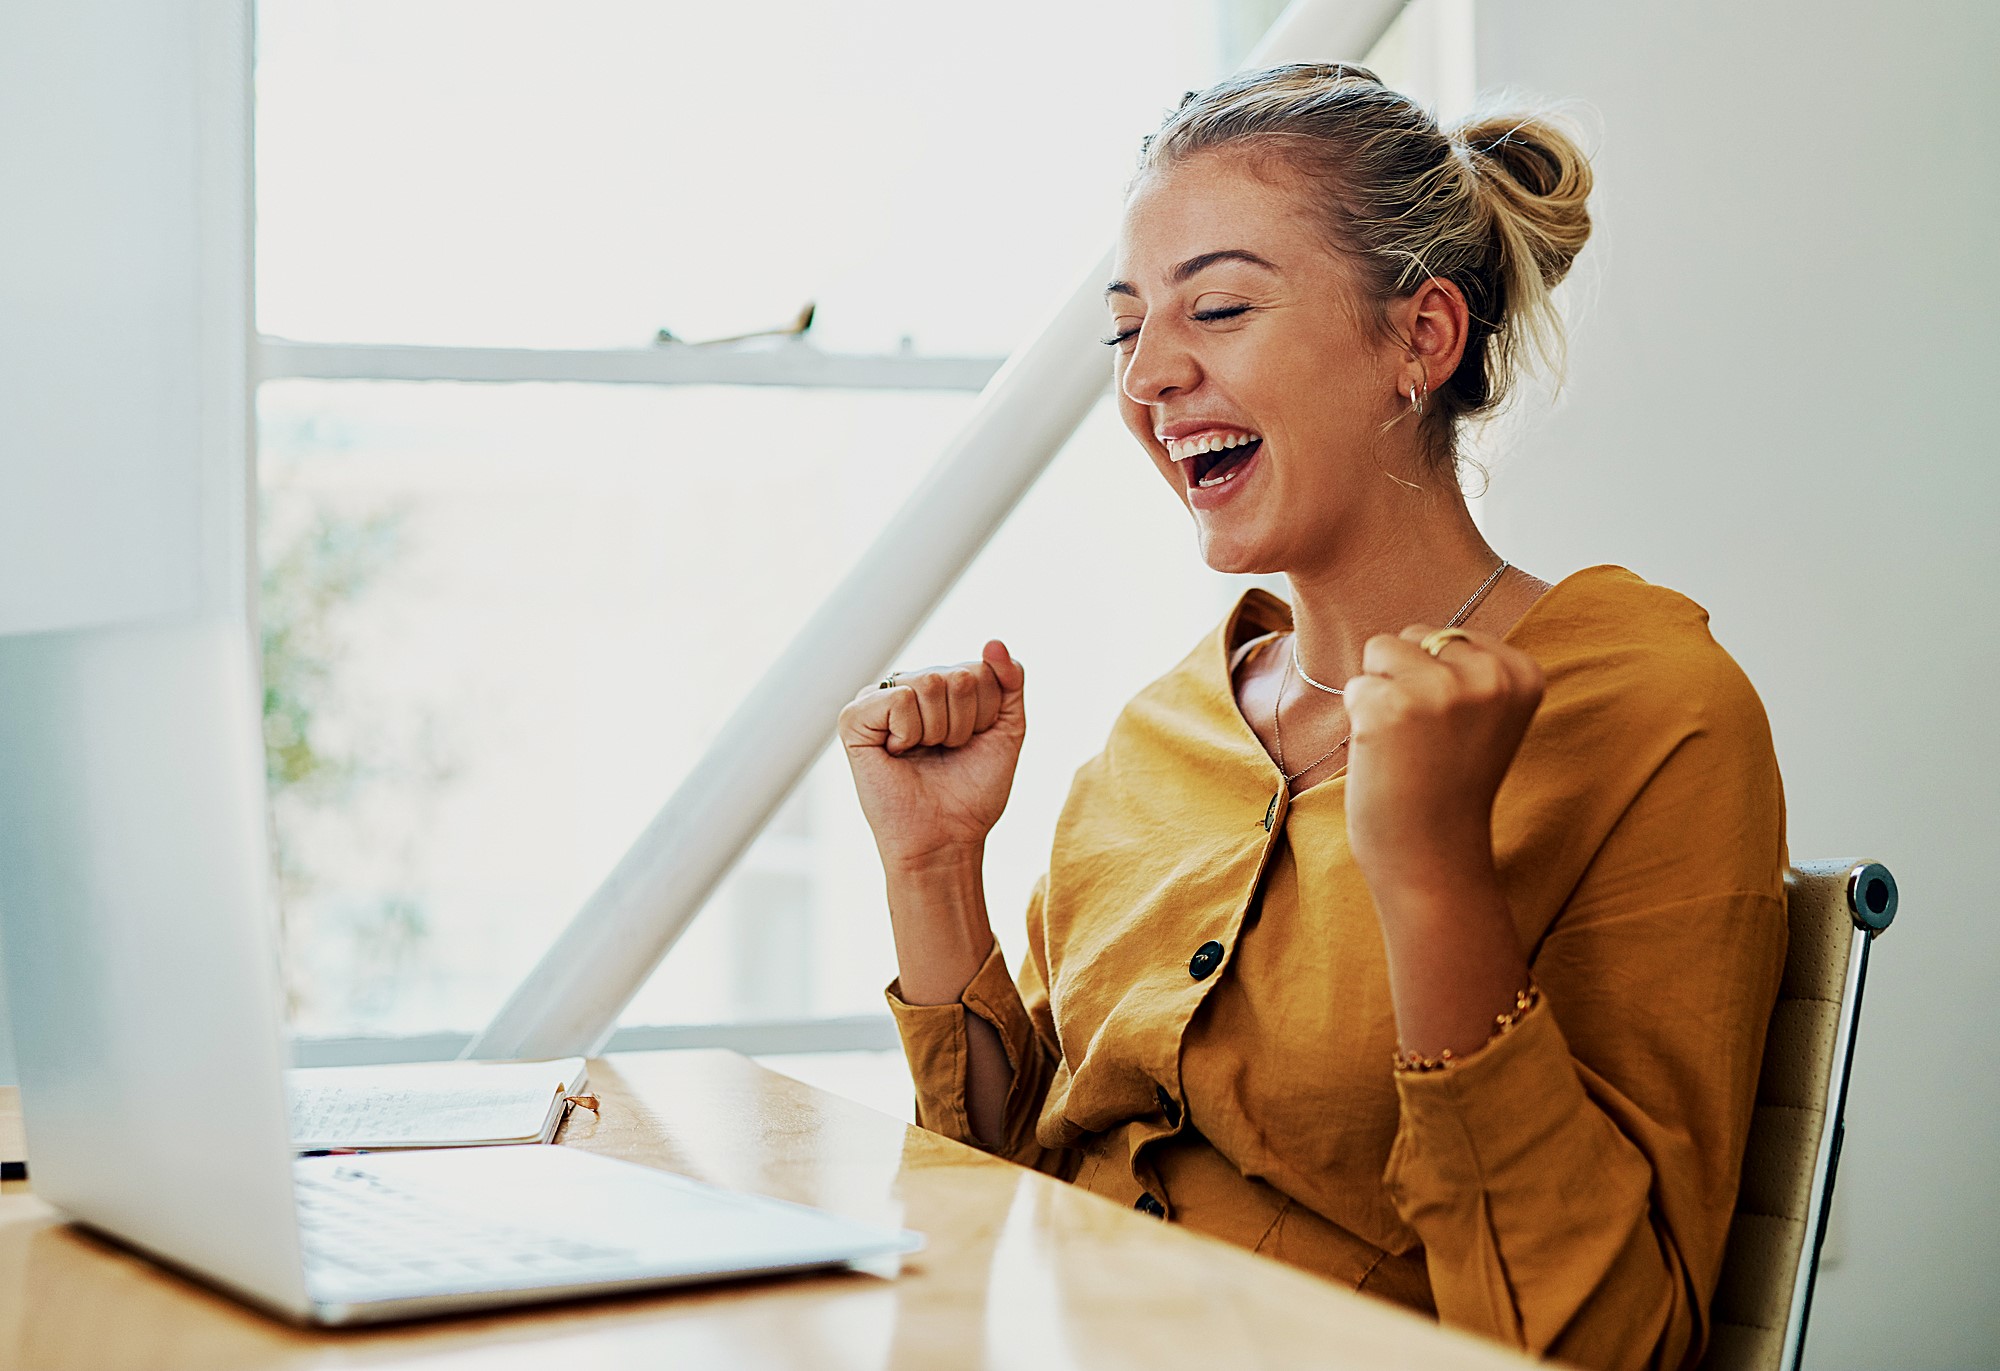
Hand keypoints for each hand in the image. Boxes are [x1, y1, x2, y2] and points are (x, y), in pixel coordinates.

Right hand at [838, 640, 1025, 871]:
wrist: (946, 838)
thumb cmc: (971, 790)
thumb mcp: (1006, 730)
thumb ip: (1009, 682)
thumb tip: (994, 642)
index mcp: (940, 686)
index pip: (981, 669)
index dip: (987, 713)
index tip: (970, 743)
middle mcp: (907, 686)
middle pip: (957, 676)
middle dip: (964, 724)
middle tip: (945, 753)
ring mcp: (879, 700)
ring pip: (930, 682)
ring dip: (939, 731)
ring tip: (924, 754)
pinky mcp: (855, 718)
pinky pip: (899, 698)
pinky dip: (909, 732)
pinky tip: (898, 752)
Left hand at [1341, 625, 1544, 902]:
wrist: (1433, 854)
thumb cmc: (1448, 783)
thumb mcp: (1483, 715)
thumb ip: (1469, 668)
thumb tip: (1423, 630)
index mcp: (1522, 672)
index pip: (1452, 636)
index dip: (1437, 681)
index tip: (1454, 731)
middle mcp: (1488, 676)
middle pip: (1415, 635)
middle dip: (1405, 679)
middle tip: (1423, 740)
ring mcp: (1441, 689)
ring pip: (1380, 650)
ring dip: (1378, 693)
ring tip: (1403, 743)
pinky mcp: (1391, 706)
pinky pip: (1355, 687)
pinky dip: (1357, 721)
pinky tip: (1385, 756)